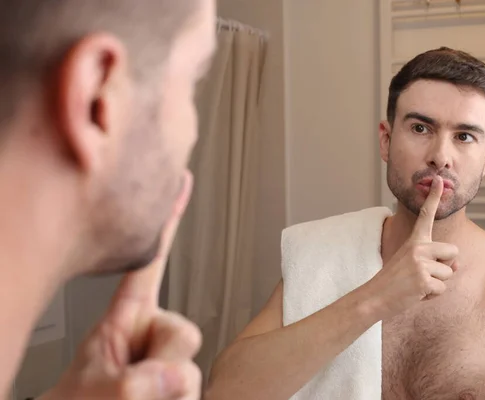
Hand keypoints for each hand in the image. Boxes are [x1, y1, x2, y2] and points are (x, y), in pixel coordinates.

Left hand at [42, 171, 201, 399]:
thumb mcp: (91, 391)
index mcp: (129, 318)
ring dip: (162, 394)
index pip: (151, 265)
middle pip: (185, 334)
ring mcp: (172, 363)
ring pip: (191, 372)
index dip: (169, 225)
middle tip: (131, 383)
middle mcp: (155, 335)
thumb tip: (175, 375)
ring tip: (134, 399)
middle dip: (160, 363)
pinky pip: (194, 389)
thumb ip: (129, 384)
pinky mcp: (185, 388)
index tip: (179, 183)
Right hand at [366, 176, 457, 319]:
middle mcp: (418, 247)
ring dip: (437, 283)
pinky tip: (416, 293)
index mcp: (414, 241)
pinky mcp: (423, 279)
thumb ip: (436, 260)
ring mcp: (420, 263)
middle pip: (453, 252)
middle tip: (424, 273)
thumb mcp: (412, 264)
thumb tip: (457, 264)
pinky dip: (432, 295)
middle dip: (446, 266)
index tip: (440, 180)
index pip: (425, 215)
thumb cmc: (395, 281)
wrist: (375, 296)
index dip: (434, 197)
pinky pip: (442, 288)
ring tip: (417, 284)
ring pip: (449, 273)